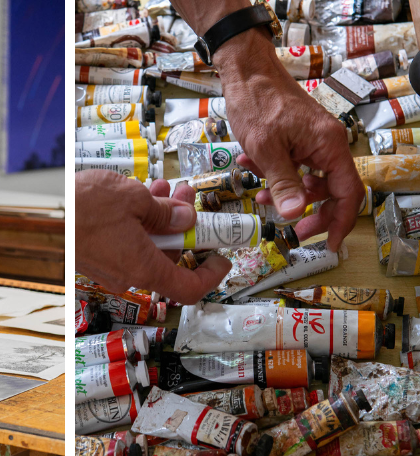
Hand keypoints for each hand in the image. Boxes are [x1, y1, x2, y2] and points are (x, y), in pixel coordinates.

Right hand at [75, 170, 230, 303]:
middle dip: (183, 228)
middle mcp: (130, 274)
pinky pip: (130, 245)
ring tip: (164, 191)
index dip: (210, 276)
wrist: (46, 213)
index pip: (188, 287)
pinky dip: (141, 225)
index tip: (220, 259)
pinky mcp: (101, 259)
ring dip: (162, 221)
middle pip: (169, 259)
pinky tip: (142, 199)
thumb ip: (166, 212)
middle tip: (188, 202)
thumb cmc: (84, 207)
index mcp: (144, 267)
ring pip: (149, 248)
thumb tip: (185, 218)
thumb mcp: (135, 200)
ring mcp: (114, 268)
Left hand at [213, 29, 364, 251]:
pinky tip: (250, 169)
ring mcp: (313, 141)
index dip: (341, 222)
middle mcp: (328, 144)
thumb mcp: (265, 150)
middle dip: (310, 213)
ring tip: (259, 195)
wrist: (246, 72)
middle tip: (292, 231)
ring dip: (286, 191)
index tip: (329, 245)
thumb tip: (294, 215)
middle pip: (331, 191)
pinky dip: (275, 173)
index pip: (348, 193)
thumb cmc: (256, 103)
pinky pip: (294, 165)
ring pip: (309, 180)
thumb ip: (283, 183)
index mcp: (329, 146)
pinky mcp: (299, 138)